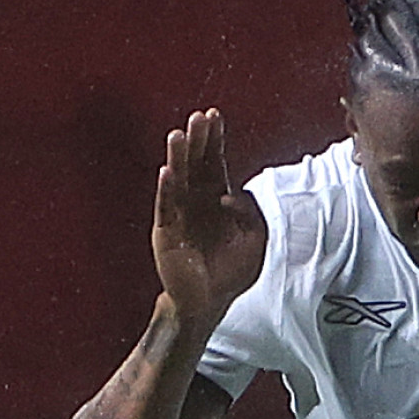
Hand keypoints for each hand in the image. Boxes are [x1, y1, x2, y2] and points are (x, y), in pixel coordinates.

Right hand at [153, 109, 266, 327]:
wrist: (209, 303)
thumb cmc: (229, 271)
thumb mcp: (252, 240)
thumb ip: (250, 214)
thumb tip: (236, 193)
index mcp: (214, 200)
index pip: (213, 163)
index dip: (214, 140)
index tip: (214, 115)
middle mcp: (195, 203)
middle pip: (195, 165)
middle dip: (197, 141)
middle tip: (198, 117)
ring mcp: (179, 216)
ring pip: (177, 181)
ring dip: (178, 158)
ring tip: (178, 136)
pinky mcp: (166, 234)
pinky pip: (166, 209)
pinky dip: (167, 191)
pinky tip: (167, 173)